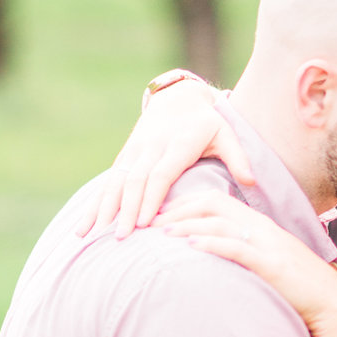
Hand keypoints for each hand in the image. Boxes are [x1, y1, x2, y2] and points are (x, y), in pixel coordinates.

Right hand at [75, 81, 254, 238]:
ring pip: (114, 182)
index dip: (151, 198)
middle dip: (125, 210)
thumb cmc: (208, 123)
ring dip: (102, 209)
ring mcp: (134, 152)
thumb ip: (238, 157)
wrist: (178, 99)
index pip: (160, 174)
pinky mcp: (124, 157)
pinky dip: (95, 205)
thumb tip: (253, 181)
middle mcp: (150, 147)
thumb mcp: (226, 133)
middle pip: (134, 181)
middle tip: (120, 237)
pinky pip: (107, 183)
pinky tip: (84, 227)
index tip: (145, 223)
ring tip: (90, 235)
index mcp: (176, 144)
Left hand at [161, 191, 336, 335]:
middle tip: (151, 221)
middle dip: (178, 210)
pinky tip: (191, 247)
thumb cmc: (298, 289)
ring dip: (188, 225)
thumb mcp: (268, 265)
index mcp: (259, 226)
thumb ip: (245, 255)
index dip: (185, 204)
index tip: (161, 215)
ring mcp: (267, 244)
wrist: (332, 304)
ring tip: (162, 233)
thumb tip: (219, 257)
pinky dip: (212, 244)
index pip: (216, 201)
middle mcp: (261, 228)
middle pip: (213, 204)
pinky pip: (237, 247)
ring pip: (220, 223)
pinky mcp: (271, 264)